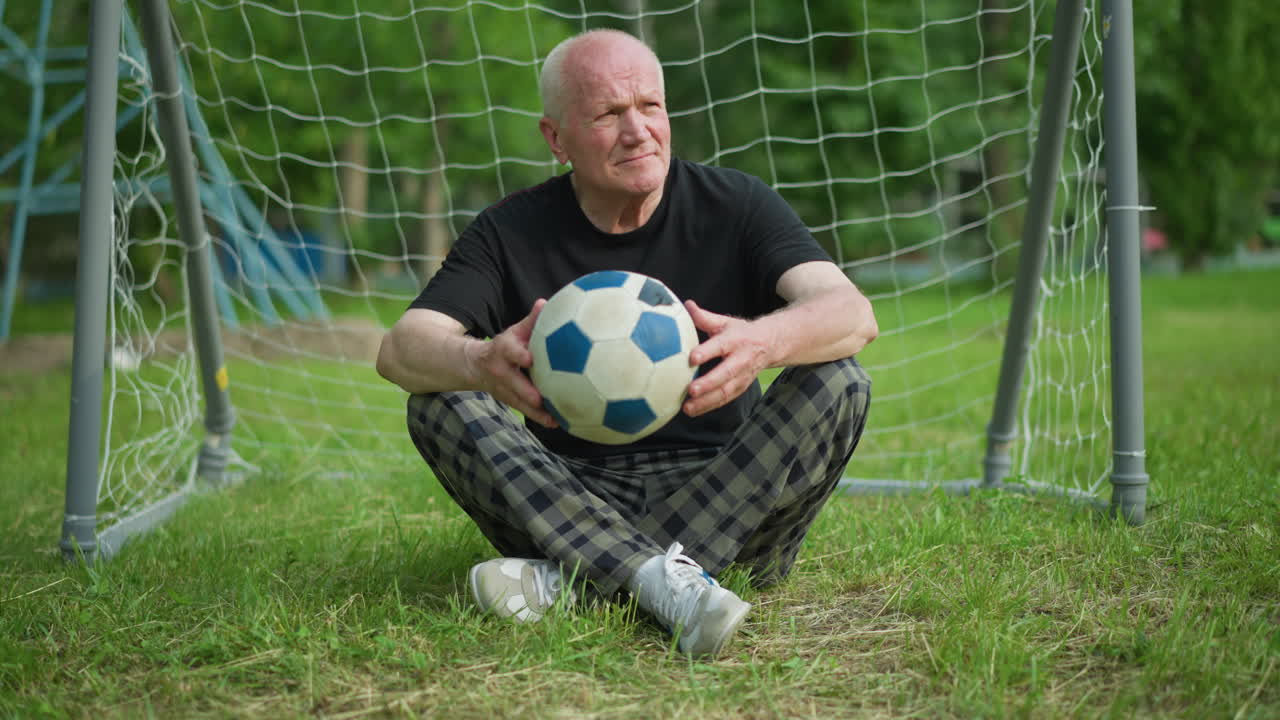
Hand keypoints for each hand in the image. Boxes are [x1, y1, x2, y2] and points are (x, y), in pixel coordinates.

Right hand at [465, 299, 556, 427]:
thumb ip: (530, 321)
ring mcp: (503, 389)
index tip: (530, 359)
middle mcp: (501, 372)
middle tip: (541, 398)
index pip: (510, 352)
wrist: (475, 365)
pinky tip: (558, 422)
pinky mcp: (509, 401)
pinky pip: (525, 411)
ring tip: (555, 417)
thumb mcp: (513, 332)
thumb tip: (544, 303)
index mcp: (502, 351)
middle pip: (513, 383)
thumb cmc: (504, 346)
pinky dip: (540, 417)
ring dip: (536, 411)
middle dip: (526, 392)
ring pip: (519, 402)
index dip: (519, 355)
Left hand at [682, 299, 775, 416]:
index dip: (707, 352)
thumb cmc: (741, 333)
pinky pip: (725, 400)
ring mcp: (742, 377)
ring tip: (687, 407)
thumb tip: (687, 305)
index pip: (720, 346)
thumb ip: (704, 318)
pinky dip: (709, 406)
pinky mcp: (740, 388)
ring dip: (706, 401)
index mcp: (735, 340)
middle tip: (691, 390)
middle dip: (708, 383)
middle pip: (725, 373)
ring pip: (725, 391)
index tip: (692, 358)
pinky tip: (693, 410)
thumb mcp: (725, 322)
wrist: (770, 345)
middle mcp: (741, 360)